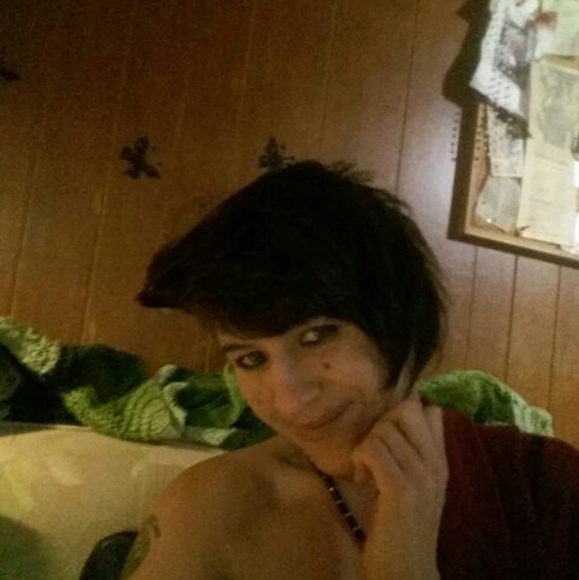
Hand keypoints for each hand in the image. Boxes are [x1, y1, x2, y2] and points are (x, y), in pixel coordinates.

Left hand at [351, 399, 447, 579]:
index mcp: (441, 462)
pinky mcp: (400, 489)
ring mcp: (420, 476)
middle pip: (406, 410)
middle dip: (381, 424)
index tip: (388, 434)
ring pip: (383, 430)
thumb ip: (415, 453)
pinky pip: (373, 449)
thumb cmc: (403, 526)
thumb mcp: (416, 484)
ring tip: (366, 471)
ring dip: (366, 447)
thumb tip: (409, 419)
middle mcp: (435, 464)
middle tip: (374, 451)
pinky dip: (360, 459)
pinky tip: (361, 480)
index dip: (403, 411)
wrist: (407, 571)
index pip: (431, 411)